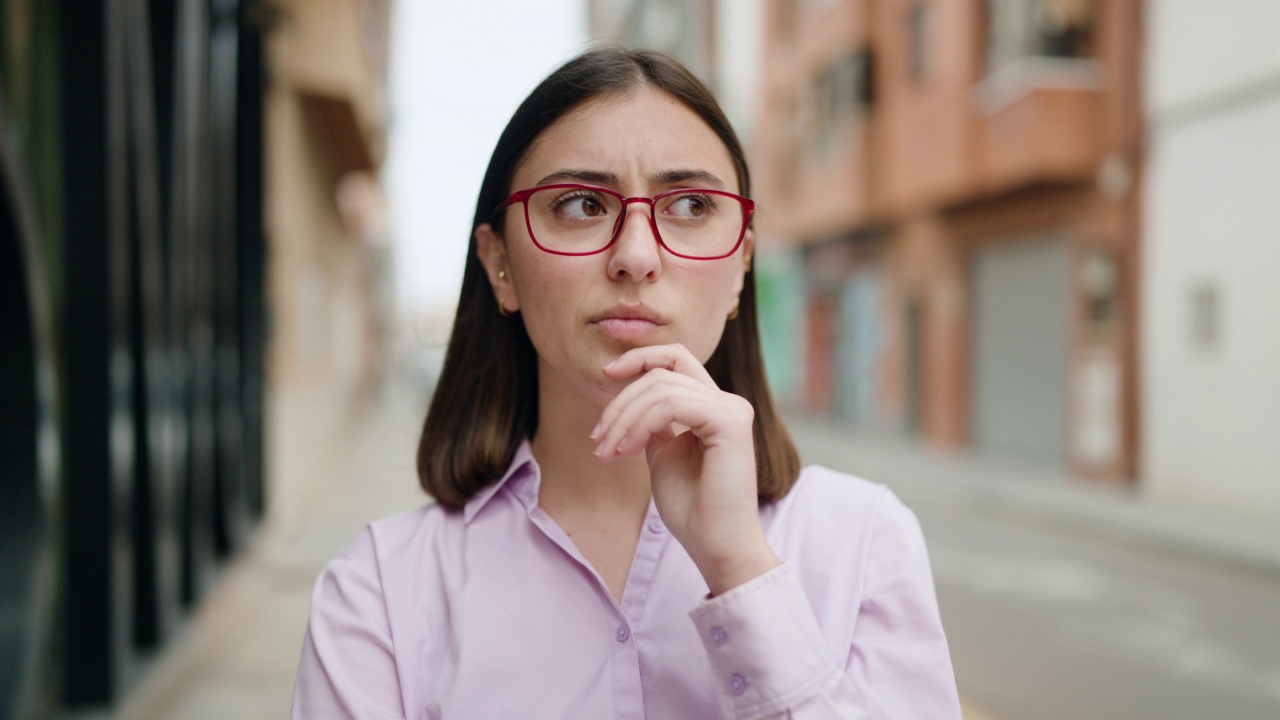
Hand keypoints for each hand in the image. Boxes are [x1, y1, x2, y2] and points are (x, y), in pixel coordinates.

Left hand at [591, 344, 778, 594]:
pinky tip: (626, 451)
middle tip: (598, 440)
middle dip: (620, 402)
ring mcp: (732, 410)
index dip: (640, 358)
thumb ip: (654, 423)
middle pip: (662, 372)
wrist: (716, 546)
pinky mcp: (730, 423)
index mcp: (715, 407)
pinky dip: (641, 424)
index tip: (607, 375)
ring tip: (608, 452)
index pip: (676, 359)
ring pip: (662, 388)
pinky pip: (672, 405)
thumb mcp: (664, 454)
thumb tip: (631, 400)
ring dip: (624, 419)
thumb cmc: (692, 509)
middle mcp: (728, 402)